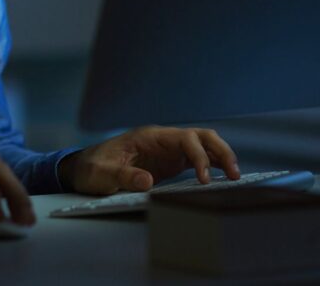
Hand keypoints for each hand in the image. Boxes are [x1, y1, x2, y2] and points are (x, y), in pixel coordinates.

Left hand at [57, 125, 239, 194]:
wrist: (83, 169)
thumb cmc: (91, 168)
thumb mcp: (102, 174)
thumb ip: (122, 176)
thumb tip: (147, 181)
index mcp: (149, 136)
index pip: (184, 138)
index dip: (198, 156)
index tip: (204, 179)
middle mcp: (163, 140)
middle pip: (201, 136)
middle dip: (221, 151)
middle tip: (234, 173)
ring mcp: (168, 150)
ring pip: (203, 146)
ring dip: (221, 157)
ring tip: (235, 178)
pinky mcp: (170, 163)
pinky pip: (197, 160)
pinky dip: (212, 167)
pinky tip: (223, 180)